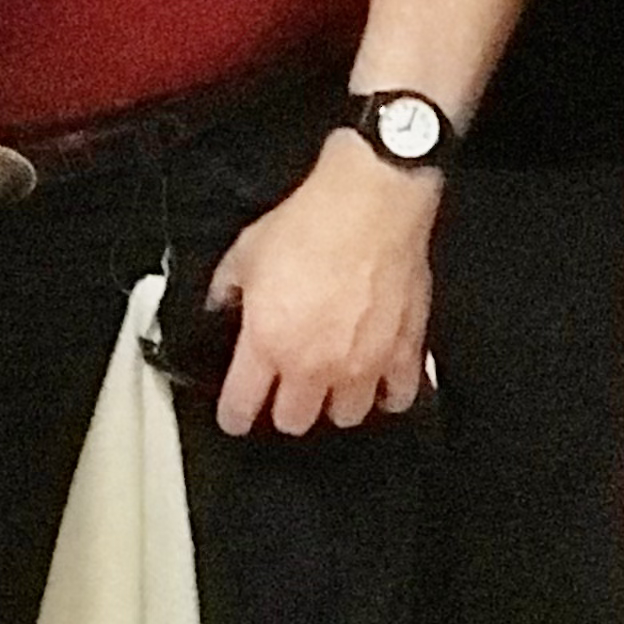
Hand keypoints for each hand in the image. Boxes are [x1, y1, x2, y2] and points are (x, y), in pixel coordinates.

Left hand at [208, 138, 440, 437]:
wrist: (369, 202)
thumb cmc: (312, 223)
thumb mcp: (246, 252)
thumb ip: (228, 288)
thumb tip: (221, 301)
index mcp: (267, 343)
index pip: (241, 407)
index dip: (233, 415)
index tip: (235, 414)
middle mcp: (314, 364)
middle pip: (293, 421)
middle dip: (284, 410)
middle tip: (284, 391)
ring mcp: (362, 363)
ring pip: (346, 416)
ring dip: (335, 403)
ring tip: (331, 385)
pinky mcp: (402, 351)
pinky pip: (399, 396)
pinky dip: (389, 394)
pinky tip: (381, 384)